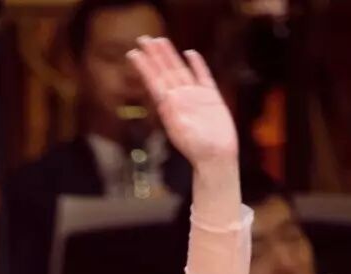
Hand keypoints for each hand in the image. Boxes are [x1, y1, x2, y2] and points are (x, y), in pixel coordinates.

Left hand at [125, 37, 237, 169]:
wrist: (217, 159)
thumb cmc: (199, 151)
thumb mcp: (184, 134)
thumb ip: (175, 116)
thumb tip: (167, 100)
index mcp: (170, 107)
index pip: (154, 82)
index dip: (144, 67)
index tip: (133, 53)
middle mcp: (181, 99)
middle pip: (165, 72)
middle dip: (154, 55)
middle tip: (143, 38)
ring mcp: (196, 97)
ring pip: (180, 70)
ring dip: (170, 56)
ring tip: (161, 40)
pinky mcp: (211, 98)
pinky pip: (203, 76)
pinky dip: (197, 64)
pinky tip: (190, 53)